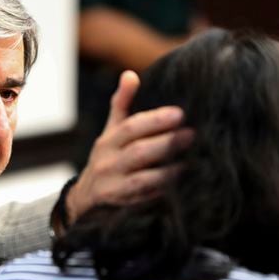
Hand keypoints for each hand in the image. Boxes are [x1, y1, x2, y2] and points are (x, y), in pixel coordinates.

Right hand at [64, 70, 193, 225]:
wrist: (86, 196)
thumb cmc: (109, 157)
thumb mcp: (111, 130)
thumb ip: (121, 103)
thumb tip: (130, 74)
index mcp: (108, 141)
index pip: (131, 127)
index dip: (155, 120)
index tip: (180, 113)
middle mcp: (107, 162)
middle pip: (138, 152)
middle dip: (166, 143)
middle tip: (192, 134)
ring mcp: (112, 185)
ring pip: (141, 178)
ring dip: (168, 170)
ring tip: (190, 161)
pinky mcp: (119, 204)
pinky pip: (143, 198)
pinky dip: (162, 190)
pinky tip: (180, 182)